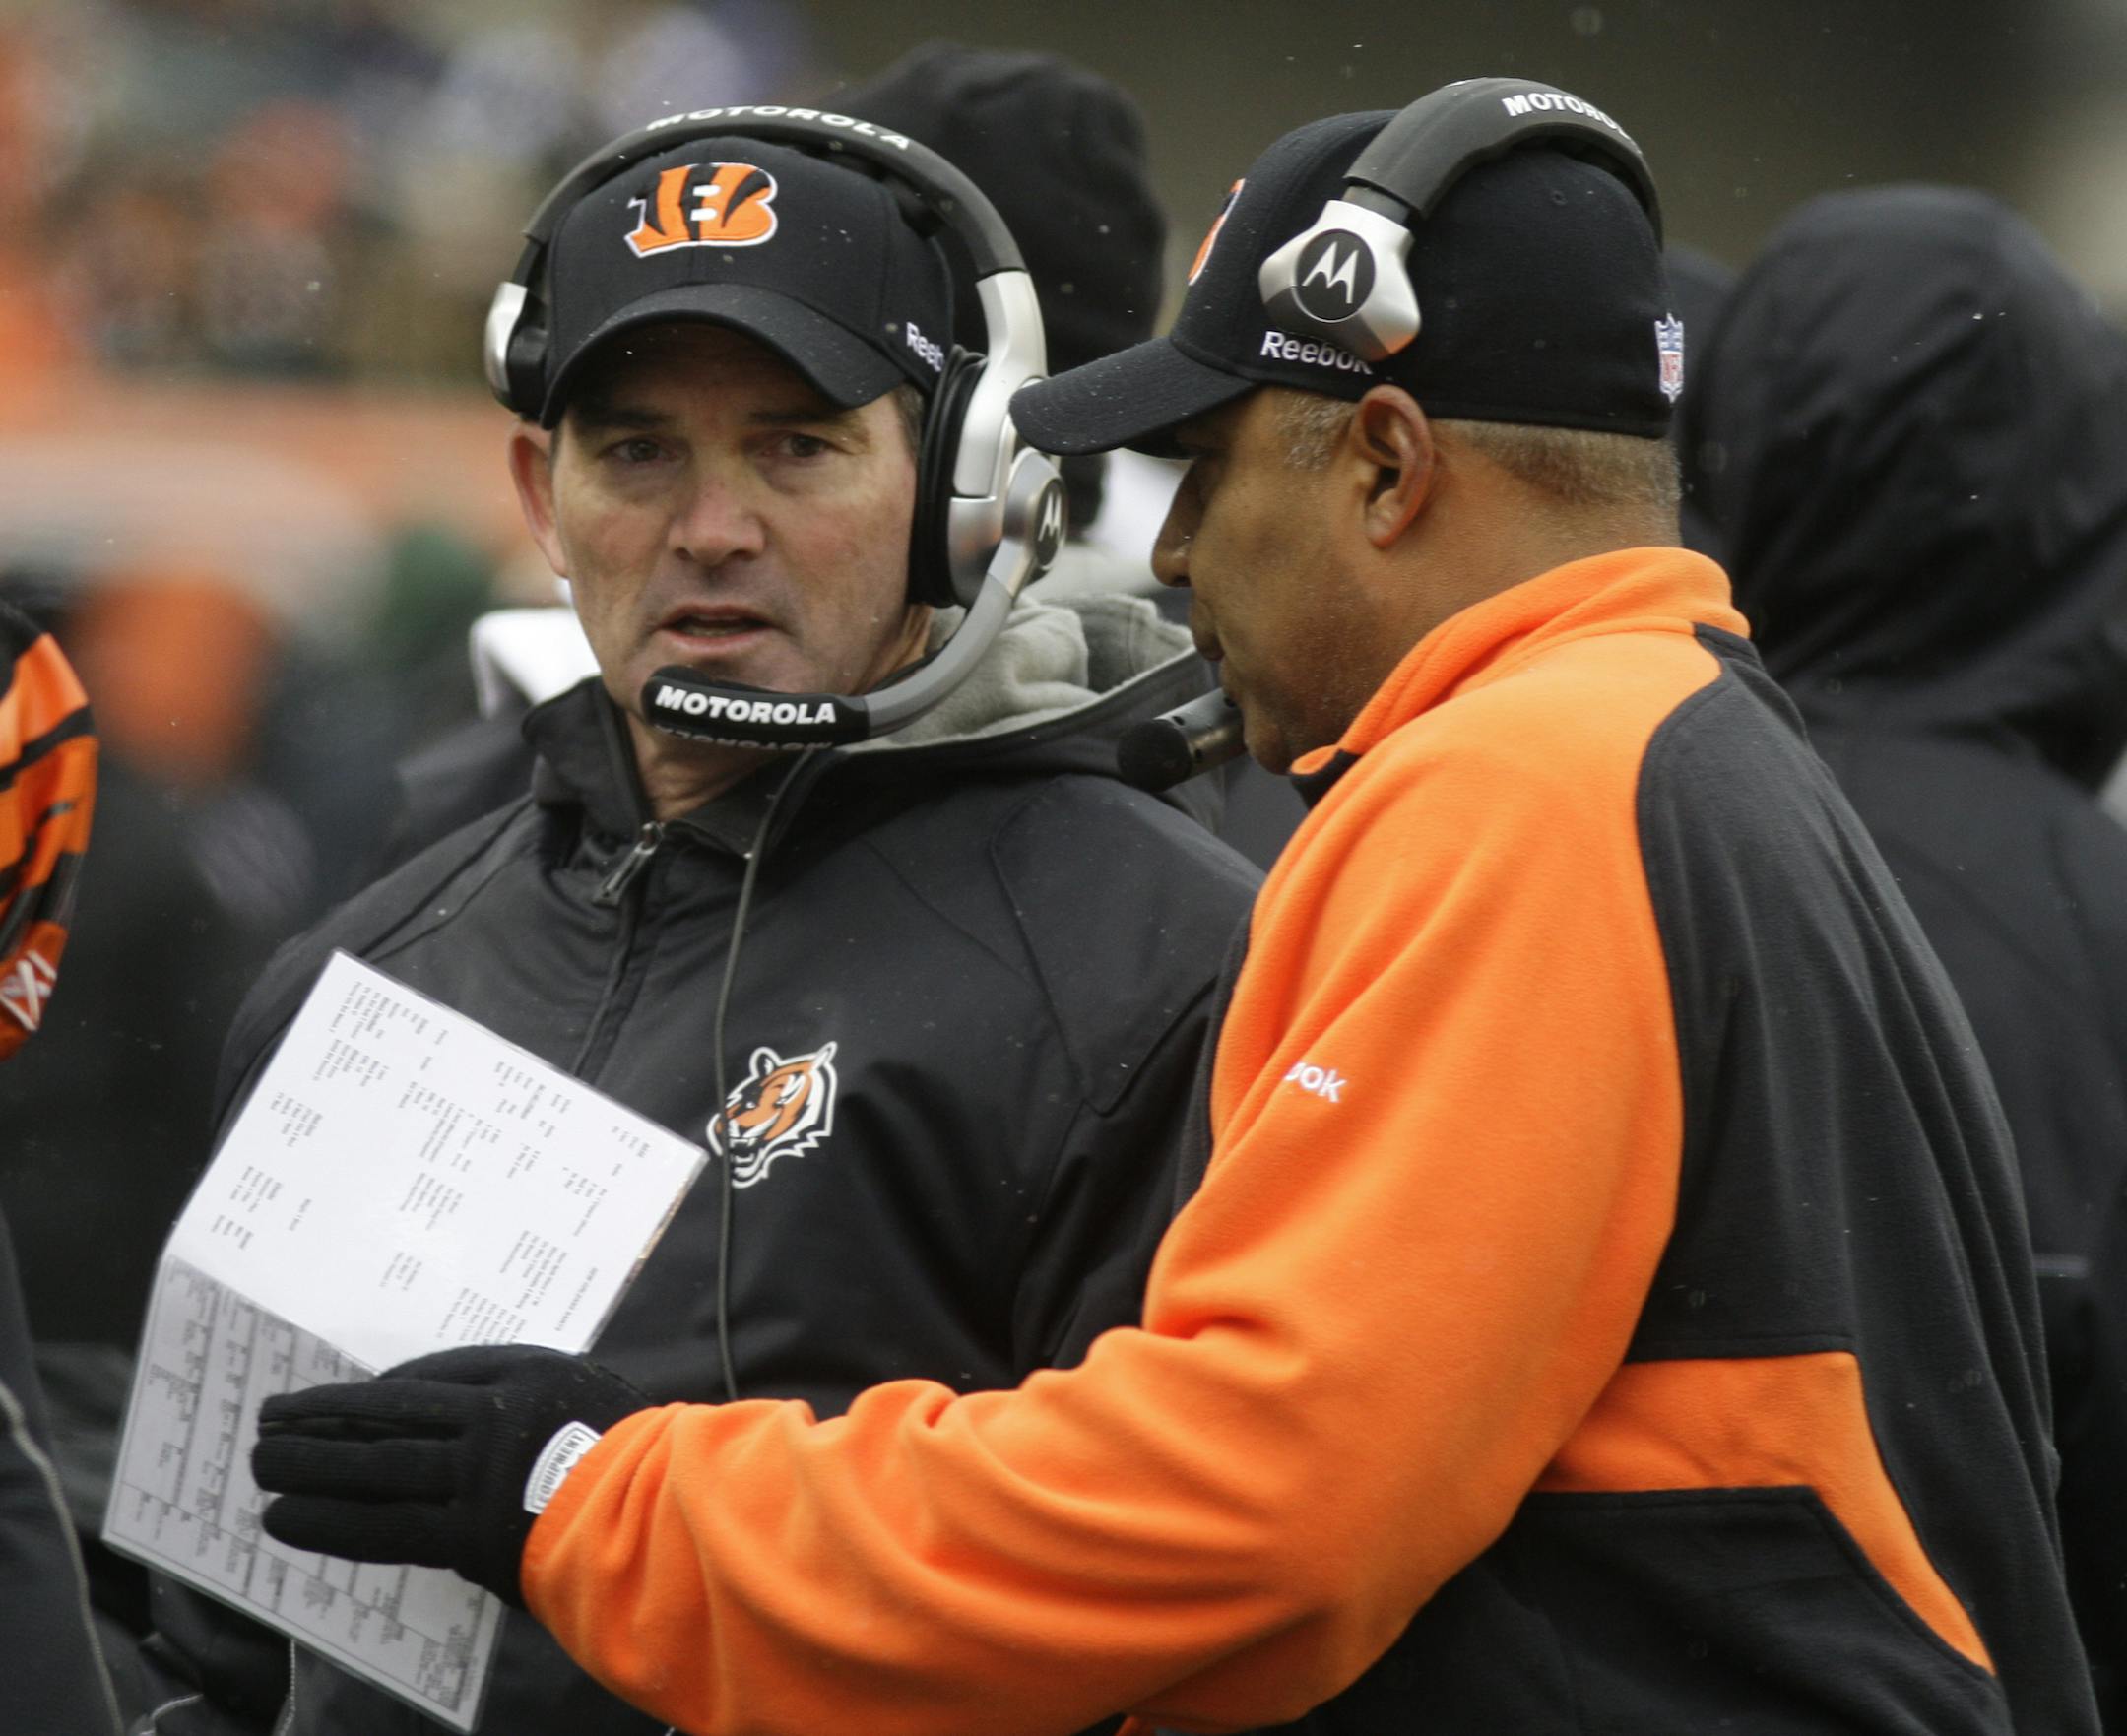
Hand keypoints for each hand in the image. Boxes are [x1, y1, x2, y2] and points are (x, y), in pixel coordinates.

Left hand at [252, 1344, 648, 1607]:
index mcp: (523, 1377)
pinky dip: (330, 1522)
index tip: (340, 1400)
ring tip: (263, 1466)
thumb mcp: (588, 1397)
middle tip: (270, 1419)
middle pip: (388, 1415)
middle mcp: (490, 1420)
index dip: (376, 1391)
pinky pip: (383, 1526)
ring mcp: (475, 1477)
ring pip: (375, 1466)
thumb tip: (462, 1416)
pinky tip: (289, 1519)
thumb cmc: (636, 1456)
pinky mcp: (466, 1533)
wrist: (663, 1512)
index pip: (430, 1378)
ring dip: (311, 1467)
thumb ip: (529, 1400)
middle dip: (323, 1419)